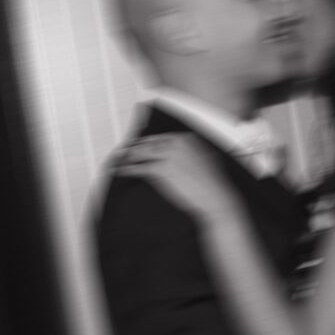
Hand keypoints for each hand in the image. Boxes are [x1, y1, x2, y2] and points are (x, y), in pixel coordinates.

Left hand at [117, 132, 235, 225]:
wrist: (215, 197)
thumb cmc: (212, 184)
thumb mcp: (205, 160)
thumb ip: (192, 153)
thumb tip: (183, 156)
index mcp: (186, 138)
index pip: (161, 138)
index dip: (148, 143)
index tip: (140, 146)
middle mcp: (175, 142)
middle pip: (148, 143)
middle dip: (135, 148)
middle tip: (125, 152)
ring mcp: (167, 155)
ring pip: (141, 152)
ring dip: (127, 156)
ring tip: (119, 160)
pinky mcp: (161, 169)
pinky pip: (139, 167)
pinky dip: (127, 169)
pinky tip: (121, 171)